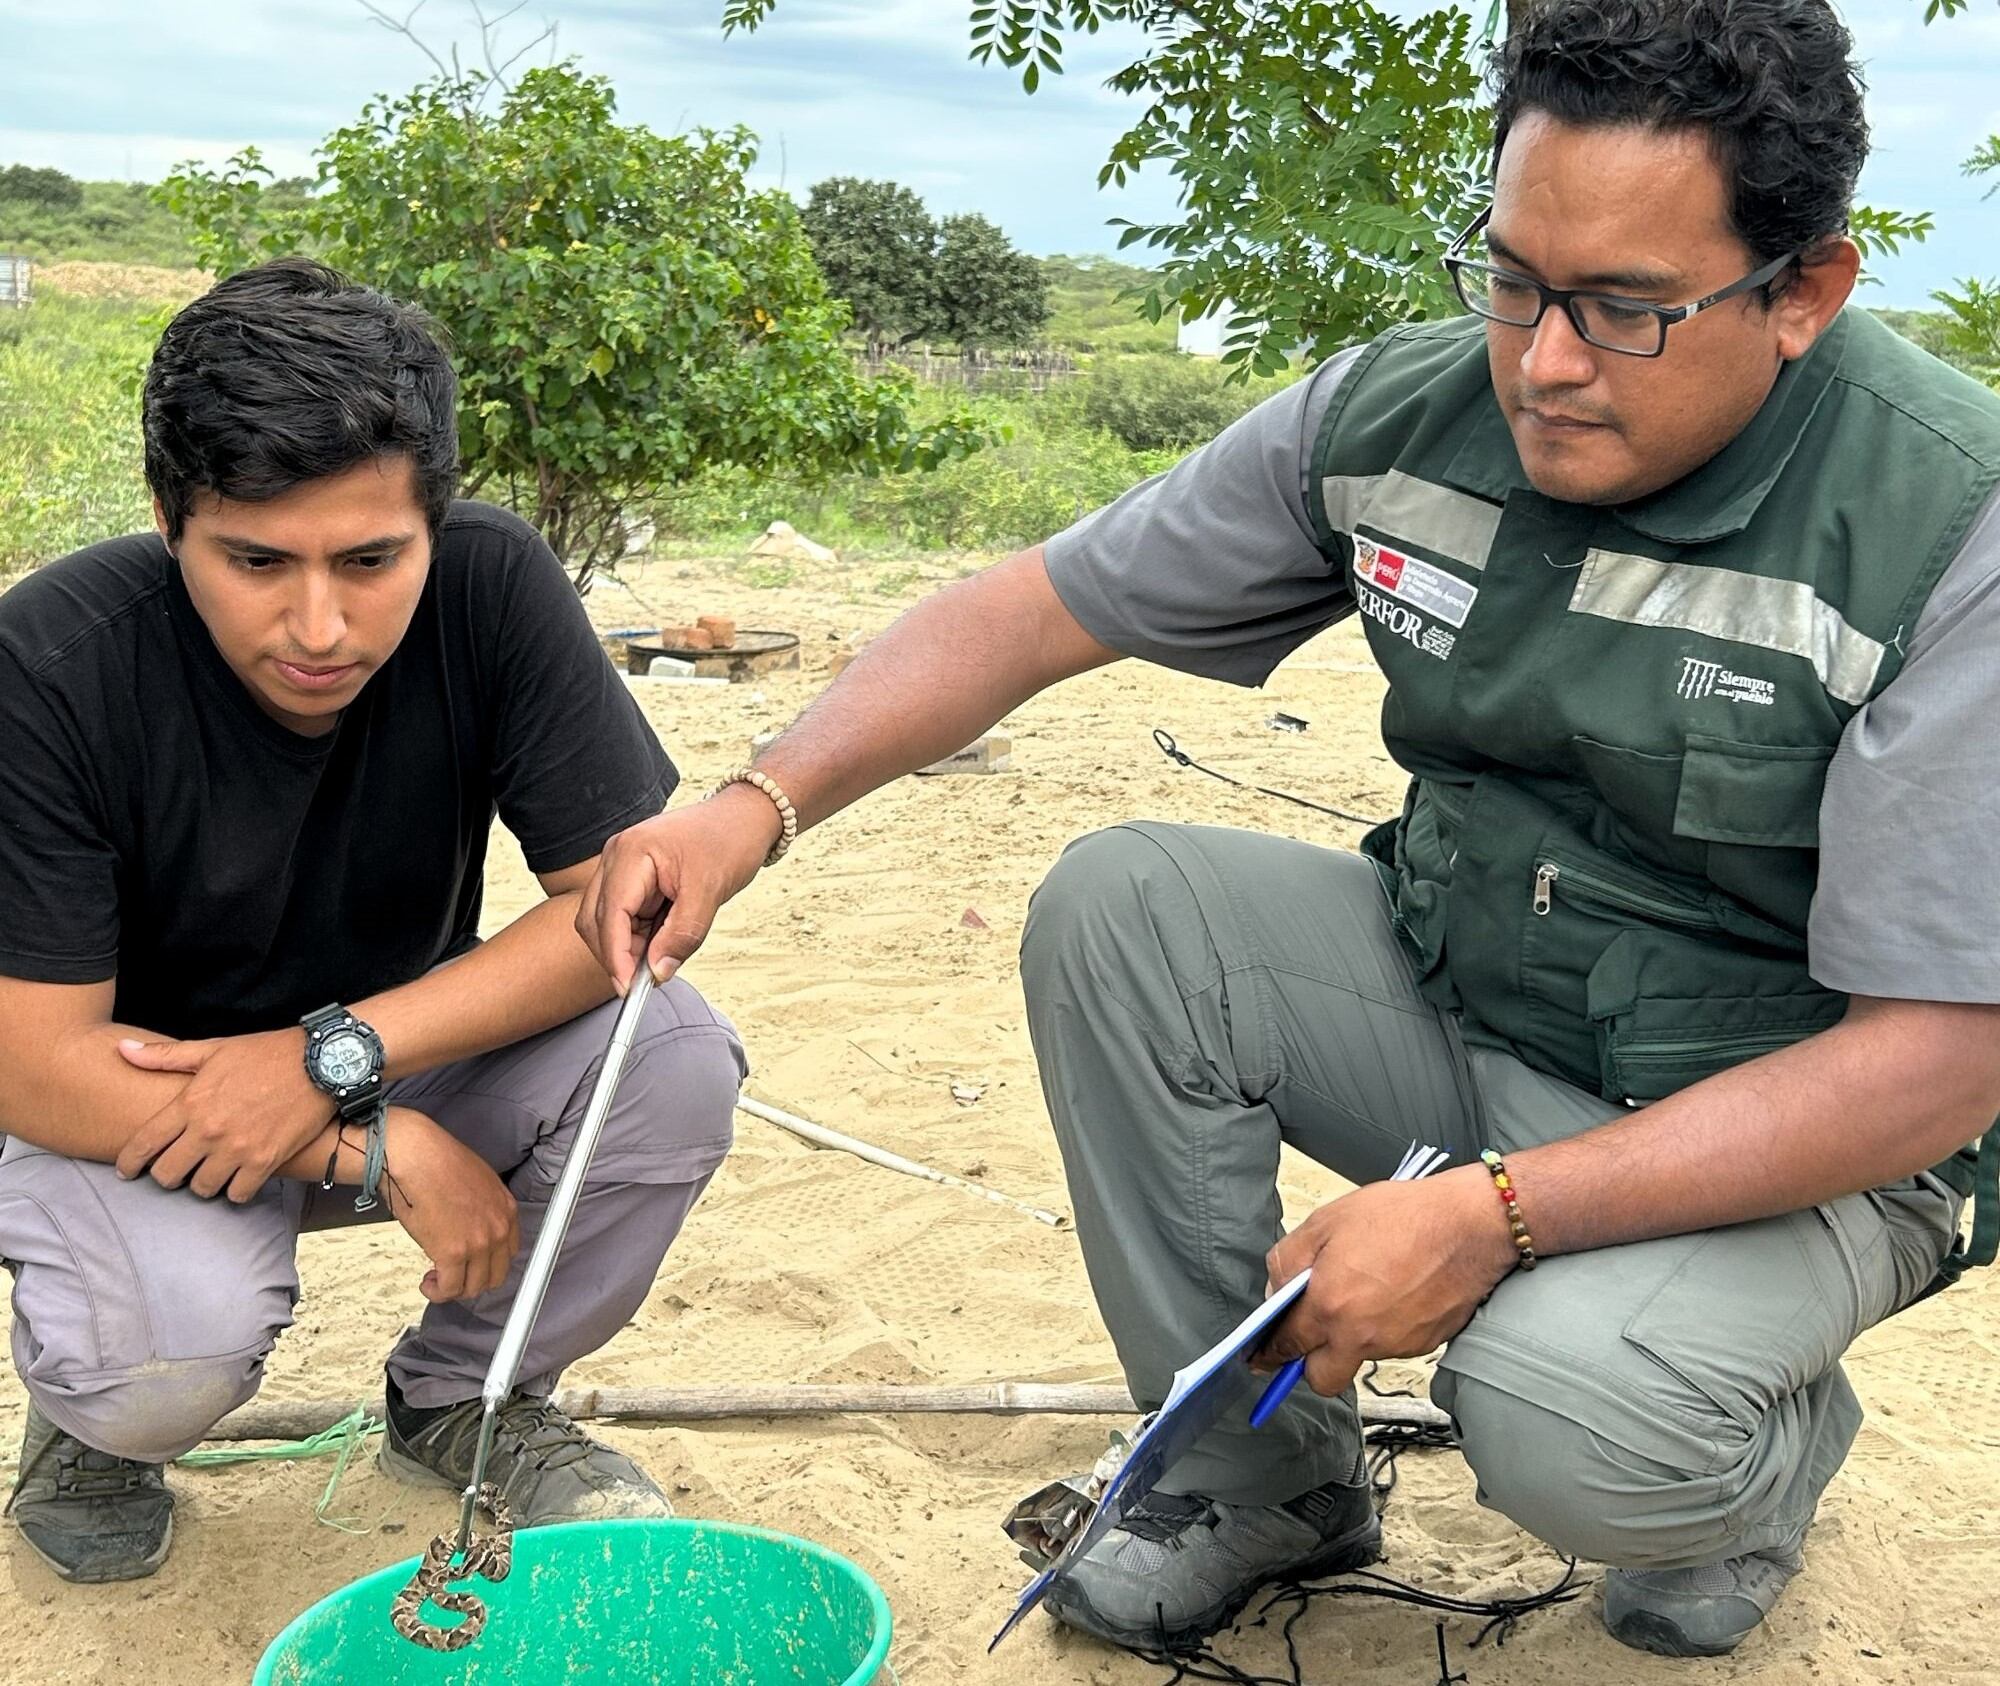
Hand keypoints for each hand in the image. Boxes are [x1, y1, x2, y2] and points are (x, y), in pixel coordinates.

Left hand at [114, 1027, 331, 1201]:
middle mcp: (209, 1131)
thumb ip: (165, 1056)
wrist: (320, 1062)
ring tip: (211, 1174)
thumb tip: (123, 1050)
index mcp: (190, 1103)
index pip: (143, 1144)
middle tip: (178, 1170)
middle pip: (167, 1175)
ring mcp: (237, 1149)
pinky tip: (239, 1179)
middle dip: (168, 1175)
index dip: (129, 1163)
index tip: (127, 1171)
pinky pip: (238, 1195)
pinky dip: (236, 1190)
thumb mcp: (213, 1050)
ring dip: (204, 1183)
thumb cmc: (266, 1054)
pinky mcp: (265, 1161)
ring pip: (202, 1189)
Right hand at [379, 1107, 520, 1302]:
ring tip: (436, 1279)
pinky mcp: (454, 1254)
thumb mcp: (477, 1182)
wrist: (417, 1156)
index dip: (488, 1265)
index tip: (472, 1267)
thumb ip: (482, 1208)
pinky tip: (427, 1283)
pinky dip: (437, 1292)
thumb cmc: (437, 1163)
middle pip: (495, 1275)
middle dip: (472, 1281)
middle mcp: (498, 1228)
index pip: (508, 1253)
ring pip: (473, 1287)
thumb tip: (468, 1225)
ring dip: (453, 1288)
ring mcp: (479, 1243)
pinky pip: (450, 1288)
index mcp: (506, 1209)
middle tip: (452, 1276)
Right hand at [576, 783, 783, 992]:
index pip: (610, 915)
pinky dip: (639, 935)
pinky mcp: (629, 877)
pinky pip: (622, 916)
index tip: (629, 990)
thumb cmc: (729, 841)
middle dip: (619, 954)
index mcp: (631, 852)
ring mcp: (619, 866)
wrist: (743, 817)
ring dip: (630, 945)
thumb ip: (682, 935)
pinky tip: (665, 934)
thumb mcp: (710, 891)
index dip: (616, 956)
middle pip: (596, 921)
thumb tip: (657, 973)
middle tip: (652, 977)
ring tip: (669, 946)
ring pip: (605, 922)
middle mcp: (616, 857)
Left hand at [1256, 1166, 1521, 1397]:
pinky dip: (1386, 1329)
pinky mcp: (1425, 1344)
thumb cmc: (1402, 1216)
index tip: (1260, 1358)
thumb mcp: (1328, 1221)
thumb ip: (1289, 1258)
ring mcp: (1395, 1345)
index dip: (1268, 1352)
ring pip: (1359, 1359)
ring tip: (1366, 1290)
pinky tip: (1395, 1292)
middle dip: (1310, 1364)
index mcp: (1329, 1305)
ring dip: (1352, 1339)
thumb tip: (1276, 1288)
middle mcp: (1361, 1336)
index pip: (1287, 1346)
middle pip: (1322, 1379)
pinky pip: (1392, 1347)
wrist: (1470, 1225)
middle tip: (1313, 1333)